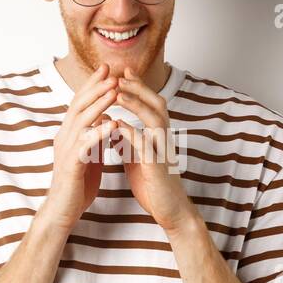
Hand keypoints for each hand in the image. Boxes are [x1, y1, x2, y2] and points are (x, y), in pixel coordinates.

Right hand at [39, 62, 119, 230]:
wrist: (62, 211)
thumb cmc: (77, 184)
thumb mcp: (89, 154)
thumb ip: (95, 136)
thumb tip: (108, 118)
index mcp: (69, 134)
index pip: (80, 102)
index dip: (93, 85)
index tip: (108, 69)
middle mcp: (64, 137)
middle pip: (78, 105)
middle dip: (95, 87)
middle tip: (111, 71)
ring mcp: (66, 150)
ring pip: (81, 120)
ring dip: (98, 103)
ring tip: (114, 89)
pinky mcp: (71, 165)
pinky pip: (85, 145)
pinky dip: (99, 132)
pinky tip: (113, 123)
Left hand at [109, 65, 198, 233]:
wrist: (170, 210)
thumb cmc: (153, 183)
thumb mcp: (136, 157)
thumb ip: (127, 140)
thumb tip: (113, 124)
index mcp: (158, 135)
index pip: (151, 103)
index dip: (138, 86)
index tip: (122, 71)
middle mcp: (164, 139)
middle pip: (157, 103)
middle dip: (139, 87)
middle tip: (120, 74)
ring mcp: (163, 152)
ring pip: (154, 120)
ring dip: (136, 104)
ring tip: (118, 92)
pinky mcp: (158, 168)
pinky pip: (146, 146)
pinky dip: (132, 133)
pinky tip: (118, 126)